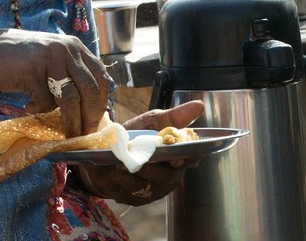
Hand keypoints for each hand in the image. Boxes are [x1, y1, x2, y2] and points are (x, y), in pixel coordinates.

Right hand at [0, 28, 111, 137]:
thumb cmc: (22, 61)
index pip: (101, 78)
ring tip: (65, 134)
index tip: (95, 123)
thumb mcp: (53, 61)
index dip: (101, 104)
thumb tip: (89, 112)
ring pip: (70, 98)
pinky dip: (39, 110)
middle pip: (90, 89)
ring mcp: (50, 58)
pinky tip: (29, 107)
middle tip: (84, 134)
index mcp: (76, 48)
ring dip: (70, 122)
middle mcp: (67, 50)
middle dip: (89, 117)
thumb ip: (71, 76)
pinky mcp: (32, 70)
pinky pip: (45, 101)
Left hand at [74, 100, 204, 205]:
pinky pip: (127, 193)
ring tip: (115, 164)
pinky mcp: (136, 199)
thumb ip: (173, 117)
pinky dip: (116, 182)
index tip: (177, 157)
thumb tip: (199, 105)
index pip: (192, 160)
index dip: (187, 160)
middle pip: (166, 176)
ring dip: (128, 174)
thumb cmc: (135, 135)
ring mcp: (153, 191)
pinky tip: (108, 173)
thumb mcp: (151, 122)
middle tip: (134, 157)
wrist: (106, 150)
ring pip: (144, 186)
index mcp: (178, 156)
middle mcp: (170, 177)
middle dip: (149, 167)